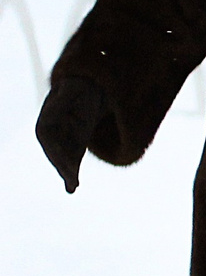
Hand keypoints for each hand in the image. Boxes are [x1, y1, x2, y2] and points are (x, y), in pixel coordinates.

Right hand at [35, 75, 105, 193]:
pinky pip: (72, 161)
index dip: (55, 149)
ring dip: (67, 173)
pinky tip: (72, 188)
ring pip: (63, 159)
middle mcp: (50, 133)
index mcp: (46, 119)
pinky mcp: (73, 146)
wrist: (89, 90)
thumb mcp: (72, 89)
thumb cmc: (79, 87)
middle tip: (72, 180)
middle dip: (62, 165)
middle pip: (54, 152)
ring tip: (73, 186)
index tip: (64, 160)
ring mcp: (61, 141)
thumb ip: (64, 100)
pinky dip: (72, 173)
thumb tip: (55, 107)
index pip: (47, 137)